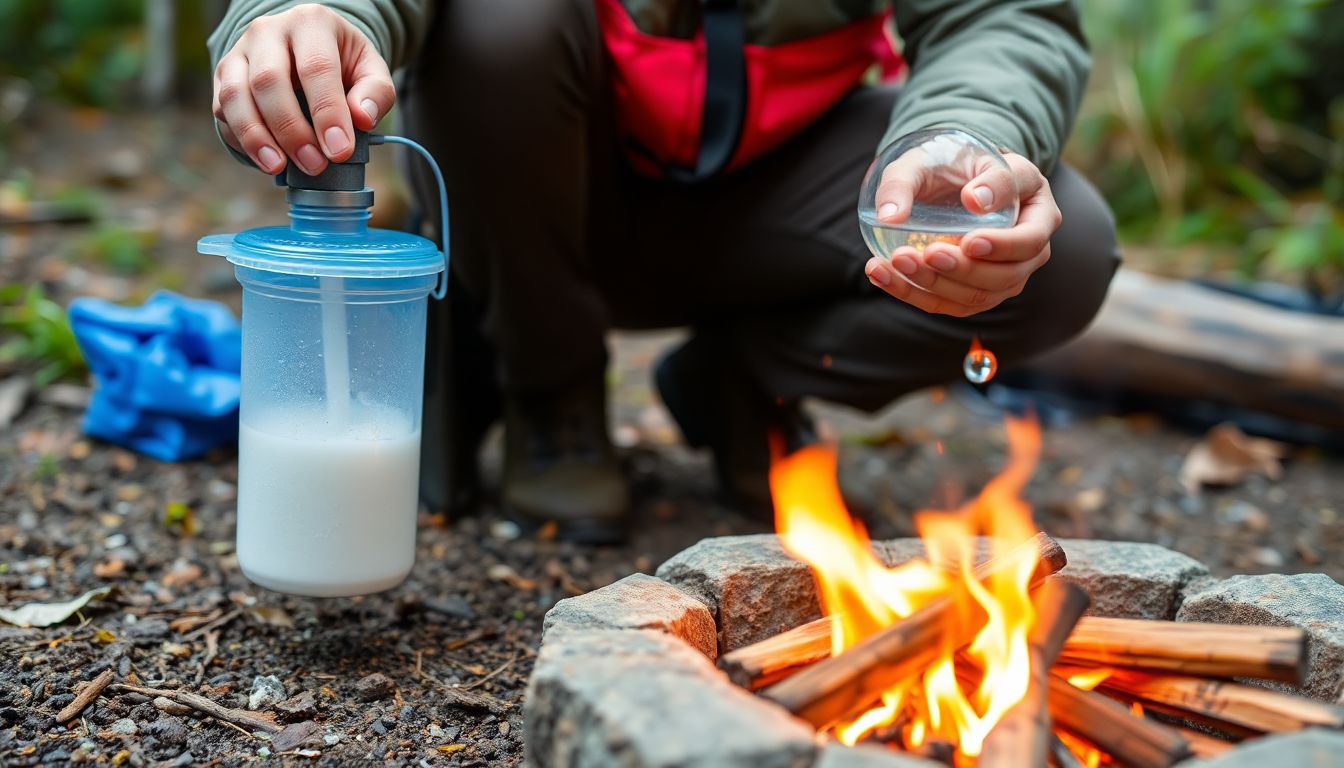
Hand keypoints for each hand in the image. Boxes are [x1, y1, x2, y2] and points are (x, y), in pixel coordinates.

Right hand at [213, 3, 395, 175]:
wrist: (307, 49)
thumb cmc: (342, 62)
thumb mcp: (370, 69)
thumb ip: (376, 92)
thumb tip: (362, 117)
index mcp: (311, 23)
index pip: (317, 67)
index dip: (327, 113)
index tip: (339, 151)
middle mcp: (268, 31)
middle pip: (269, 81)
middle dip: (291, 130)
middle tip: (314, 164)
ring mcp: (240, 51)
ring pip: (235, 95)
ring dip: (256, 138)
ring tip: (278, 167)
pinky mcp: (223, 75)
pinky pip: (222, 110)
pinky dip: (240, 139)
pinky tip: (263, 159)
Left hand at [864, 150, 1060, 317]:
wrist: (947, 179)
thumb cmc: (949, 162)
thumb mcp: (934, 157)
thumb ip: (912, 180)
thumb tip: (893, 217)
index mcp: (1036, 209)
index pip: (1029, 238)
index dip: (1002, 245)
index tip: (969, 240)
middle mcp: (1029, 248)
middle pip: (1006, 276)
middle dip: (964, 270)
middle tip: (927, 253)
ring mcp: (1005, 275)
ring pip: (977, 297)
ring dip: (935, 285)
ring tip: (895, 261)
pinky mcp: (975, 292)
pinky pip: (948, 303)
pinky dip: (911, 293)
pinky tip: (880, 274)